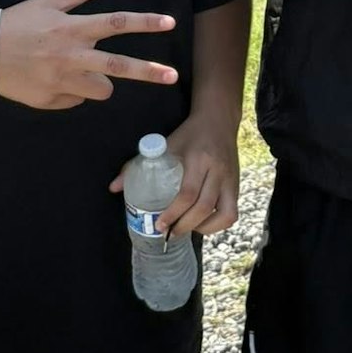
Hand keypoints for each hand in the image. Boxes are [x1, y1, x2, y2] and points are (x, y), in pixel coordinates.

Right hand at [0, 0, 178, 109]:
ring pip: (102, 89)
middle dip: (149, 71)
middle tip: (173, 75)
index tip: (170, 22)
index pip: (117, 23)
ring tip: (80, 69)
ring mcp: (62, 81)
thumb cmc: (19, 23)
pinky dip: (74, 90)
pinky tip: (54, 78)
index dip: (146, 22)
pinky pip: (78, 99)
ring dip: (100, 81)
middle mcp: (71, 56)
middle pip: (119, 66)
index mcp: (72, 28)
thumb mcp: (49, 1)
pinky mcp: (53, 100)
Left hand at [107, 112, 239, 237]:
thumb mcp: (163, 144)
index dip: (173, 213)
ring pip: (225, 214)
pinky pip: (232, 213)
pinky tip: (203, 223)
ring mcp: (230, 179)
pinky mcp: (237, 185)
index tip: (160, 225)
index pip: (187, 193)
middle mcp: (217, 170)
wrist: (218, 119)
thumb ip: (137, 164)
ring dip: (206, 228)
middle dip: (185, 225)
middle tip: (170, 232)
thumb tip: (114, 187)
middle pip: (204, 207)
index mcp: (197, 159)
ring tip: (189, 229)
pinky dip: (218, 224)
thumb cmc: (190, 133)